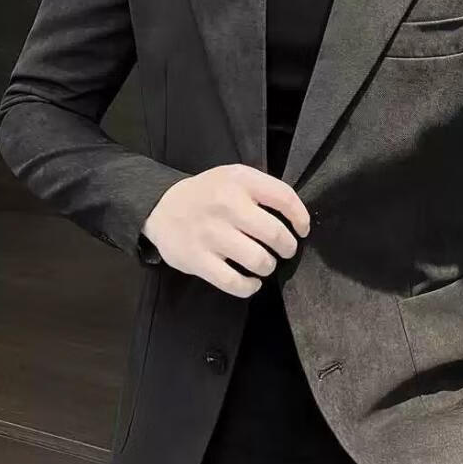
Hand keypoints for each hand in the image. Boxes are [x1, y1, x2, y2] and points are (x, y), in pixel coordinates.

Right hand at [140, 163, 310, 296]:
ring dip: (269, 266)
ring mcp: (210, 234)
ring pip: (258, 260)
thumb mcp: (234, 177)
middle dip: (288, 247)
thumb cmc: (209, 194)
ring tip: (265, 263)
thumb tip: (297, 218)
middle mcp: (226, 205)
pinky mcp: (197, 259)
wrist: (160, 207)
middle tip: (285, 250)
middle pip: (275, 234)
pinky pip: (234, 282)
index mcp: (239, 181)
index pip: (285, 198)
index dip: (301, 218)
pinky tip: (252, 281)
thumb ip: (263, 190)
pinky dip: (249, 286)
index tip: (302, 230)